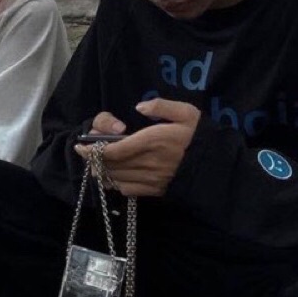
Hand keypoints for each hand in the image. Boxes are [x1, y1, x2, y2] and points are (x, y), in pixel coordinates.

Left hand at [75, 99, 199, 196]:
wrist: (216, 166)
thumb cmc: (199, 136)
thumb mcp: (186, 113)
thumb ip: (162, 106)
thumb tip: (139, 106)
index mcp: (153, 141)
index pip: (114, 150)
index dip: (94, 150)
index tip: (81, 144)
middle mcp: (149, 163)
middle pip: (111, 165)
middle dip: (93, 159)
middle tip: (84, 152)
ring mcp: (151, 179)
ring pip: (116, 178)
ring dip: (101, 171)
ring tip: (95, 162)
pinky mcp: (155, 191)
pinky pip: (127, 190)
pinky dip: (115, 184)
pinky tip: (113, 175)